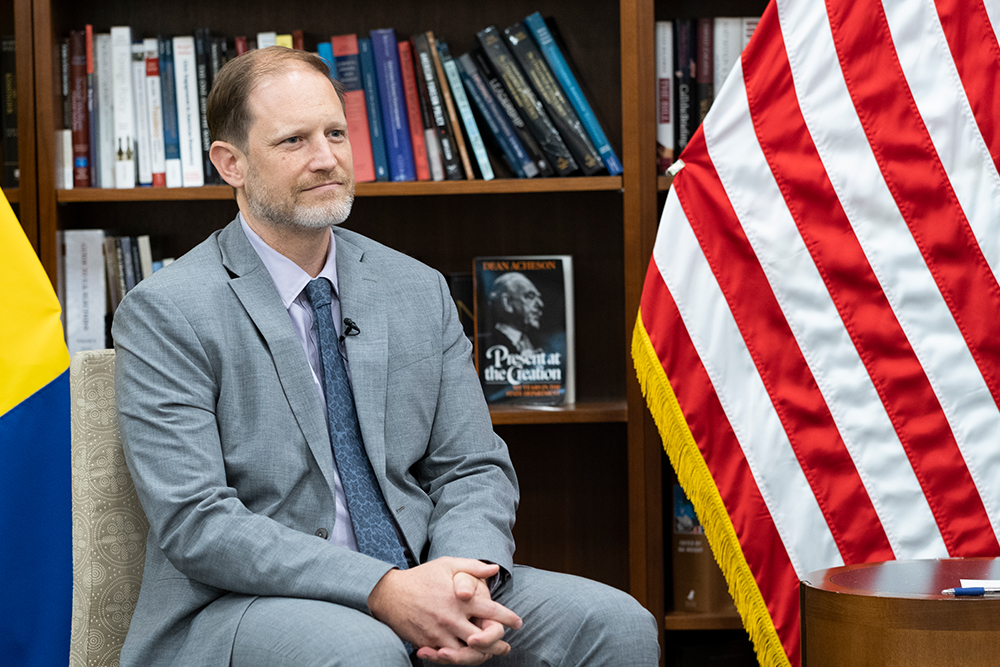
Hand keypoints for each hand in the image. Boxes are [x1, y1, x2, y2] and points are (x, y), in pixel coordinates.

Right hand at [368, 557, 521, 664]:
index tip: (517, 623)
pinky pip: (447, 657)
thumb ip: (472, 567)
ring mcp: (439, 633)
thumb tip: (494, 569)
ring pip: (466, 654)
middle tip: (506, 647)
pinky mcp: (427, 643)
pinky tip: (466, 657)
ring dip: (480, 656)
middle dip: (498, 644)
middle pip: (483, 639)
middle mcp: (452, 618)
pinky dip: (458, 659)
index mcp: (460, 599)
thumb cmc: (422, 577)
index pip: (492, 612)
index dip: (509, 618)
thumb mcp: (447, 564)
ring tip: (489, 655)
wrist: (390, 594)